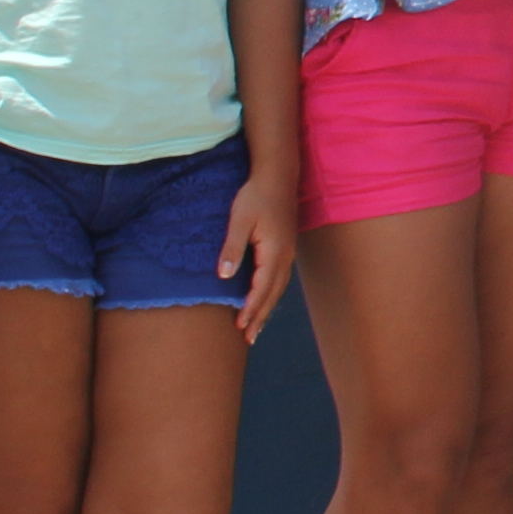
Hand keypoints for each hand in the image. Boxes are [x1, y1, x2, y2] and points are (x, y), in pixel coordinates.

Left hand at [218, 162, 299, 340]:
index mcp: (274, 252)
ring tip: (256, 327)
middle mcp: (284, 256)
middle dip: (260, 316)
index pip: (261, 288)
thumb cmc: (256, 195)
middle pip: (273, 294)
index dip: (250, 308)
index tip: (240, 326)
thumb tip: (224, 276)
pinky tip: (264, 299)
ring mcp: (287, 253)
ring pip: (278, 288)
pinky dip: (271, 295)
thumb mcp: (240, 220)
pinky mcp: (285, 248)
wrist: (278, 175)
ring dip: (266, 308)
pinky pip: (279, 279)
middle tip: (249, 338)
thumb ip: (232, 248)